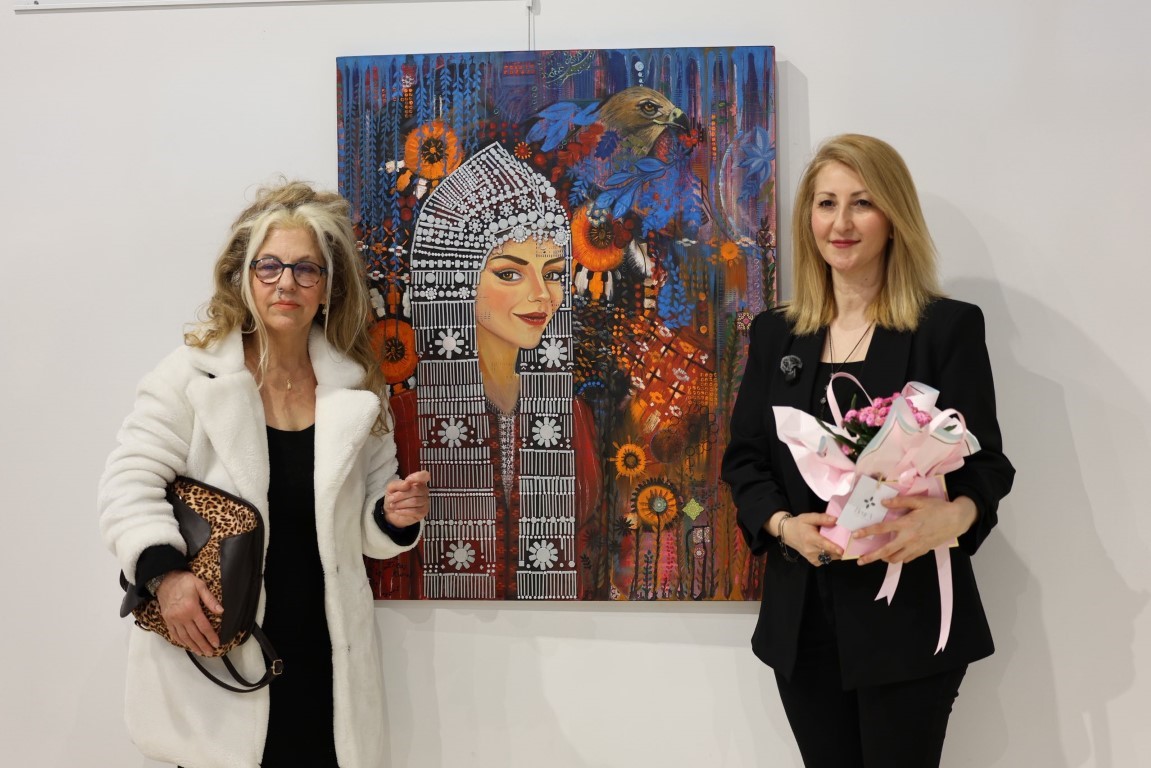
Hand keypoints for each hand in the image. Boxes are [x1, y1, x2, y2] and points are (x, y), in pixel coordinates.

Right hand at [155, 571, 222, 655]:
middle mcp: (181, 617)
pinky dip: (181, 641)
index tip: (217, 644)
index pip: (204, 627)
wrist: (165, 579)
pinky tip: (187, 645)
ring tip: (201, 652)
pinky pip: (174, 634)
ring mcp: (173, 620)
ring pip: (184, 637)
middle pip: (194, 635)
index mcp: (191, 608)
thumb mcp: (200, 585)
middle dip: (203, 645)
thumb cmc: (185, 581)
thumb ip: (210, 599)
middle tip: (210, 653)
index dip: (211, 636)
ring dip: (193, 646)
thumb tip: (221, 611)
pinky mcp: (167, 620)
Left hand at [382, 470, 430, 527]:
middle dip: (400, 495)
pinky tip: (398, 511)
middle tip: (391, 499)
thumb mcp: (391, 488)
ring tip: (393, 505)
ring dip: (400, 504)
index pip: (424, 476)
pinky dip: (403, 511)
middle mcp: (423, 490)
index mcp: (417, 482)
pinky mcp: (423, 512)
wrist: (390, 512)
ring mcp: (425, 501)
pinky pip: (415, 511)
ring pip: (414, 501)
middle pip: (416, 490)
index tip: (408, 480)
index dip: (418, 477)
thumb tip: (408, 483)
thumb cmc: (393, 497)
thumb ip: (398, 484)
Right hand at [779, 512, 843, 566]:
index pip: (823, 544)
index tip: (842, 551)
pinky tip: (828, 549)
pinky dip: (830, 556)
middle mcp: (810, 550)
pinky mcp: (813, 561)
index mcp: (810, 538)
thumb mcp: (809, 517)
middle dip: (839, 550)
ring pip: (829, 558)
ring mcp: (811, 557)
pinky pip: (826, 560)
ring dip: (835, 553)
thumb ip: (822, 518)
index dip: (833, 548)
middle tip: (845, 543)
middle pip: (829, 553)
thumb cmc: (799, 524)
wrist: (787, 533)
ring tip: (837, 545)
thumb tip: (835, 519)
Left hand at [855, 495, 977, 565]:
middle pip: (886, 550)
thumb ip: (900, 502)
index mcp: (906, 523)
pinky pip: (908, 558)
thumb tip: (883, 503)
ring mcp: (916, 546)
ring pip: (897, 558)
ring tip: (878, 557)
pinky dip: (900, 558)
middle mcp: (909, 537)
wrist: (957, 520)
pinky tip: (896, 555)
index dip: (867, 532)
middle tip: (860, 561)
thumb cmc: (937, 508)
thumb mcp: (919, 501)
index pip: (882, 529)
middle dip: (871, 557)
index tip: (855, 536)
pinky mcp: (923, 551)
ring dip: (886, 558)